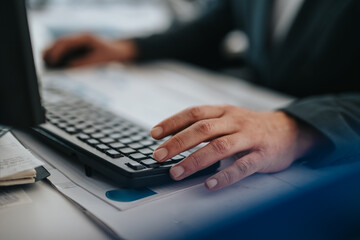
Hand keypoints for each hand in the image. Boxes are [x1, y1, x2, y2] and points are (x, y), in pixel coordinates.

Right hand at [43, 34, 136, 67]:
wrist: (119, 51)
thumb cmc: (110, 56)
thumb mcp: (98, 61)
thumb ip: (83, 63)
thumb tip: (68, 67)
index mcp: (85, 38)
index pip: (66, 42)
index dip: (57, 51)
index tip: (52, 61)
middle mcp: (80, 38)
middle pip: (61, 42)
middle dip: (52, 52)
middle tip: (46, 63)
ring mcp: (79, 42)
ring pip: (61, 46)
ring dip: (54, 54)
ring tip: (47, 64)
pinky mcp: (79, 47)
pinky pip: (66, 51)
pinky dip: (59, 56)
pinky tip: (55, 65)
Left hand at [151, 105, 319, 189]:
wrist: (289, 130)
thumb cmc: (251, 127)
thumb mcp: (228, 118)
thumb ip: (206, 126)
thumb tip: (173, 137)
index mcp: (224, 111)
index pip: (194, 113)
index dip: (173, 122)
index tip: (154, 134)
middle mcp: (235, 121)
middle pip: (202, 129)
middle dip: (178, 142)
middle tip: (159, 155)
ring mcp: (249, 138)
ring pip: (219, 147)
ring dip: (195, 160)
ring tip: (176, 172)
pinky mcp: (262, 155)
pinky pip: (242, 167)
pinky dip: (225, 176)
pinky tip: (209, 184)